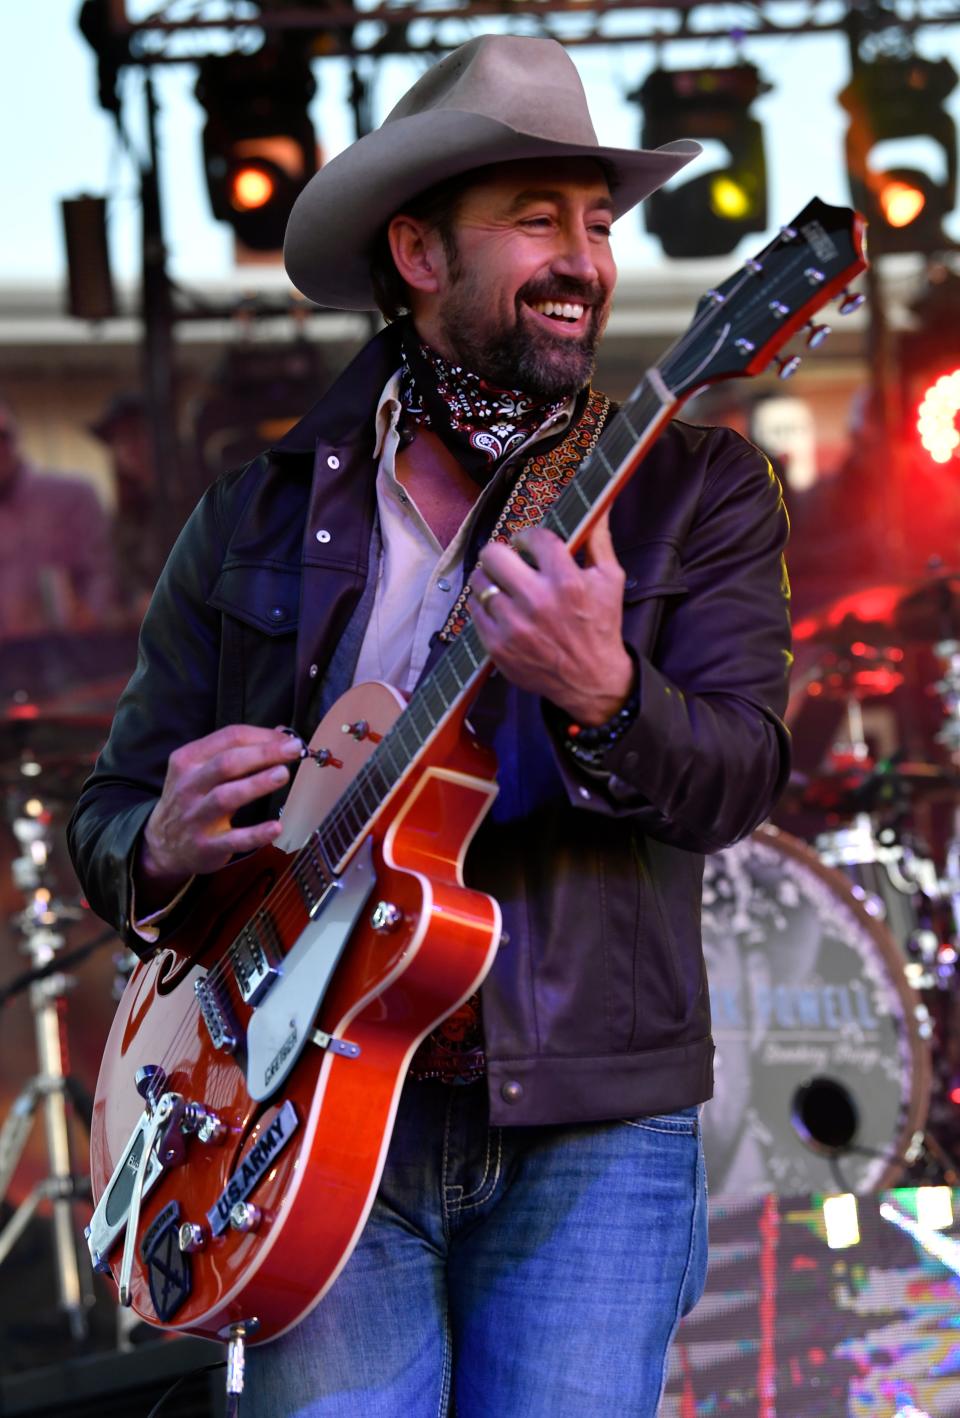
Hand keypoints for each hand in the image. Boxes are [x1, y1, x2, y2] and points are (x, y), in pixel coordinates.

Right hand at [136, 725, 303, 902]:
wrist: (162, 844)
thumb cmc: (192, 799)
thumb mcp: (200, 769)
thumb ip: (236, 751)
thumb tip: (280, 735)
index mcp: (188, 760)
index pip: (227, 738)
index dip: (262, 736)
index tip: (288, 739)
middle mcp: (188, 786)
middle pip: (226, 763)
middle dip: (263, 754)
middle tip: (293, 750)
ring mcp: (195, 817)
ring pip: (226, 796)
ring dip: (256, 784)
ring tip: (282, 774)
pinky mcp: (206, 846)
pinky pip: (234, 840)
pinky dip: (256, 834)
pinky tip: (276, 827)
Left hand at [470, 512, 633, 725]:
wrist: (591, 680)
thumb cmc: (601, 626)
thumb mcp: (610, 580)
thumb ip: (599, 539)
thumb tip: (600, 505)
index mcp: (567, 581)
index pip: (533, 537)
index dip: (527, 536)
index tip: (528, 543)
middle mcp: (538, 602)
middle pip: (493, 554)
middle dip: (501, 553)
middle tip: (508, 561)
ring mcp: (514, 626)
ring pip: (479, 582)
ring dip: (489, 579)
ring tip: (503, 585)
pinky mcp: (498, 646)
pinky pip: (474, 610)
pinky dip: (483, 606)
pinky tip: (499, 608)